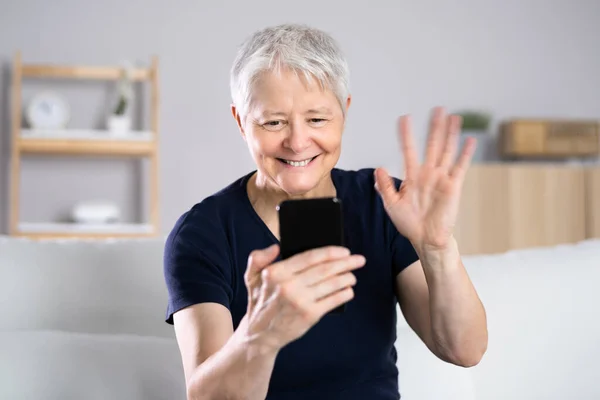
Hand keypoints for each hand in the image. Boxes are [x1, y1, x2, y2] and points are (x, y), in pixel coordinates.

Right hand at [243, 244, 364, 351]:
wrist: (260, 334)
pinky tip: (349, 291)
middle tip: (359, 260)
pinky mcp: (309, 315)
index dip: (330, 252)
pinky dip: (344, 294)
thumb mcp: (251, 277)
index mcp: (277, 272)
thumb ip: (258, 258)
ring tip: (353, 275)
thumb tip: (276, 246)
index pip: (309, 257)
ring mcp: (301, 301)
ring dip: (347, 278)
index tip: (344, 251)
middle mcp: (289, 286)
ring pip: (331, 284)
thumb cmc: (259, 301)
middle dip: (346, 263)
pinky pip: (332, 301)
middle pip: (325, 269)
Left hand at [374, 107, 475, 250]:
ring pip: (446, 151)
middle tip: (437, 108)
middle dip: (434, 127)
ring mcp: (442, 178)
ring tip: (454, 117)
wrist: (426, 239)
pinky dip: (466, 153)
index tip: (404, 118)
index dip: (406, 134)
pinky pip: (460, 167)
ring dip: (450, 134)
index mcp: (412, 176)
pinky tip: (470, 140)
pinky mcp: (454, 186)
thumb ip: (385, 186)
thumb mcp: (392, 204)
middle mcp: (428, 173)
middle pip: (432, 144)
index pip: (409, 149)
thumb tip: (378, 168)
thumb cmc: (409, 223)